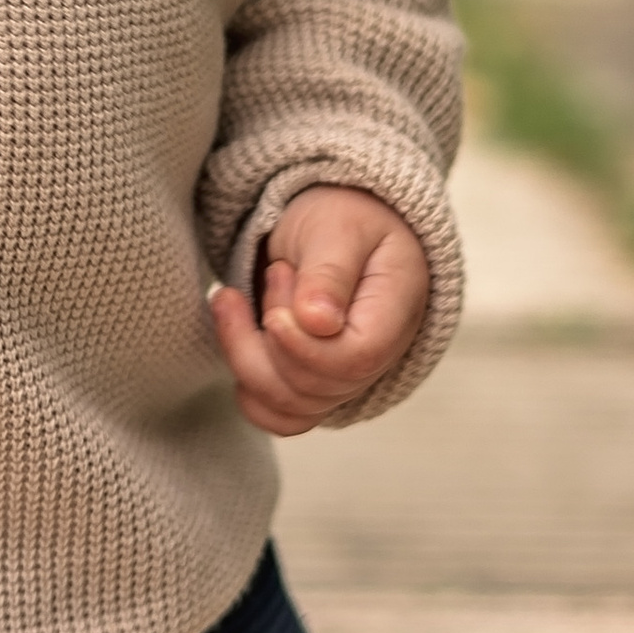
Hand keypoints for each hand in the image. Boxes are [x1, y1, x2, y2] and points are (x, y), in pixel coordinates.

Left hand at [209, 186, 430, 436]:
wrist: (338, 220)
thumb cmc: (344, 216)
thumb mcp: (337, 227)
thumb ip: (329, 272)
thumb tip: (320, 323)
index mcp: (396, 312)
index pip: (353, 360)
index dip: (301, 345)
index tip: (275, 288)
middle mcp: (378, 358)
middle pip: (315, 389)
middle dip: (269, 337)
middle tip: (274, 272)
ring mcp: (347, 379)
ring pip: (290, 407)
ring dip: (245, 356)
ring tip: (238, 297)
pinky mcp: (316, 385)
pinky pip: (282, 415)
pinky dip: (249, 389)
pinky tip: (237, 336)